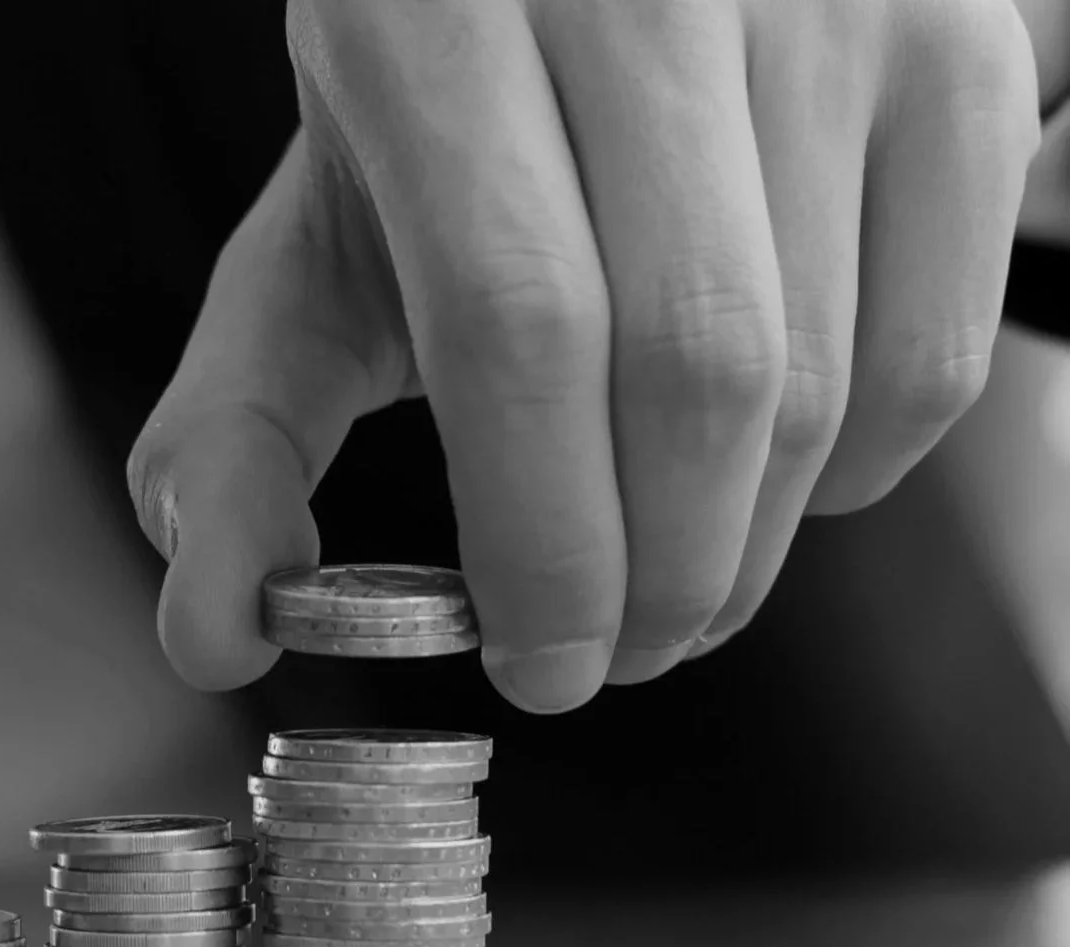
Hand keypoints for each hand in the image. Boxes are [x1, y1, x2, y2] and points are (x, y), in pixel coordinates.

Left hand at [128, 0, 1040, 710]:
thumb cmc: (441, 127)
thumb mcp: (306, 251)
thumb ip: (239, 438)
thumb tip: (215, 634)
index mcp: (439, 27)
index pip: (520, 323)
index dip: (542, 536)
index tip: (537, 660)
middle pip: (694, 361)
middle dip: (658, 574)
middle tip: (611, 653)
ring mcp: (824, 6)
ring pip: (819, 367)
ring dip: (747, 545)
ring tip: (673, 586)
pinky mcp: (951, 51)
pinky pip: (940, 339)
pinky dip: (860, 470)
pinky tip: (775, 483)